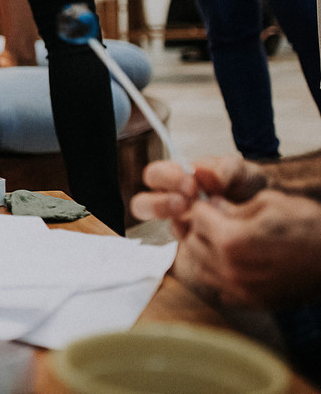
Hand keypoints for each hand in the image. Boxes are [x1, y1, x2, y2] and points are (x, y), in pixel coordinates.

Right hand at [131, 156, 267, 236]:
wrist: (275, 213)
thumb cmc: (250, 186)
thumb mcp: (242, 171)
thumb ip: (224, 168)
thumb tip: (201, 174)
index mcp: (178, 178)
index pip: (154, 175)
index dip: (166, 178)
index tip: (191, 183)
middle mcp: (173, 202)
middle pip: (142, 205)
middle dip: (158, 204)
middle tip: (184, 204)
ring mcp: (183, 226)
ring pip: (162, 228)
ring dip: (176, 226)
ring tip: (197, 222)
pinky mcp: (197, 246)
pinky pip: (188, 249)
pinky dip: (200, 244)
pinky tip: (217, 239)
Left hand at [173, 189, 320, 307]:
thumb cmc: (310, 226)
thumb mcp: (271, 203)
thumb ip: (233, 206)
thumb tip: (212, 205)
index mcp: (232, 240)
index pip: (196, 217)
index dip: (203, 205)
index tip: (214, 202)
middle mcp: (231, 269)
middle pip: (192, 243)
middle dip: (199, 228)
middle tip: (214, 220)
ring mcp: (241, 290)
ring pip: (199, 268)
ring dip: (204, 251)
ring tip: (222, 239)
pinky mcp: (252, 303)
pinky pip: (218, 288)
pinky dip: (218, 274)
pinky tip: (235, 262)